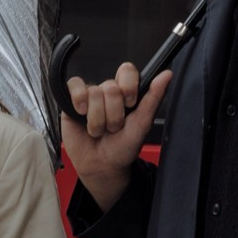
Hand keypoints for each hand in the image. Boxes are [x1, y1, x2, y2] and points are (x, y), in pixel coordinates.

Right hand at [60, 62, 172, 212]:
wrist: (102, 166)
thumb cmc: (123, 147)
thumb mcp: (143, 123)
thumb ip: (154, 97)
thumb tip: (167, 74)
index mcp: (127, 92)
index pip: (127, 70)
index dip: (128, 87)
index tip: (130, 104)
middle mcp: (108, 91)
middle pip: (111, 87)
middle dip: (114, 114)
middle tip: (113, 127)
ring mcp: (89, 95)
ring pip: (94, 93)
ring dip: (97, 120)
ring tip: (99, 130)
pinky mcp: (71, 100)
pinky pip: (74, 86)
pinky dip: (79, 102)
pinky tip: (81, 115)